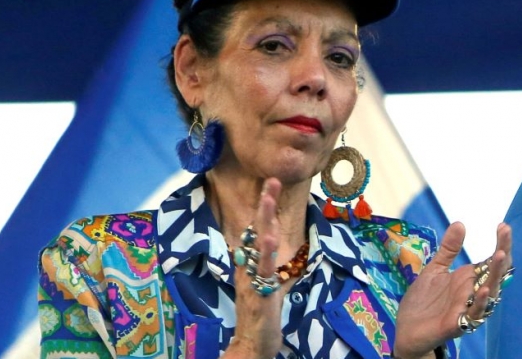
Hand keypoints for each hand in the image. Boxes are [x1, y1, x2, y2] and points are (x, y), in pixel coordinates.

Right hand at [226, 178, 284, 358]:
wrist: (251, 343)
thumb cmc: (259, 312)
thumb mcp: (262, 281)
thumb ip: (264, 261)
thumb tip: (266, 240)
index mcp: (251, 263)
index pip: (257, 229)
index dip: (264, 206)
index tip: (271, 183)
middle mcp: (249, 267)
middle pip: (257, 230)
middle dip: (265, 204)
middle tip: (272, 179)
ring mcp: (253, 278)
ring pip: (258, 245)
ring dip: (263, 220)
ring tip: (268, 198)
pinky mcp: (260, 293)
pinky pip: (263, 270)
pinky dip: (265, 253)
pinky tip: (268, 237)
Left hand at [393, 222, 512, 358]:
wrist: (407, 330)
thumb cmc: (423, 302)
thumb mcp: (435, 270)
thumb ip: (448, 249)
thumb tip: (460, 223)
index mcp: (469, 279)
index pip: (492, 260)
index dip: (500, 244)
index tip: (503, 226)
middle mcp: (473, 292)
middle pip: (496, 272)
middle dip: (503, 252)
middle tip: (505, 233)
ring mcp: (468, 307)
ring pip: (491, 292)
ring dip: (496, 274)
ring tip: (500, 255)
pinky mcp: (459, 323)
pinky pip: (475, 313)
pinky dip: (481, 301)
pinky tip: (483, 288)